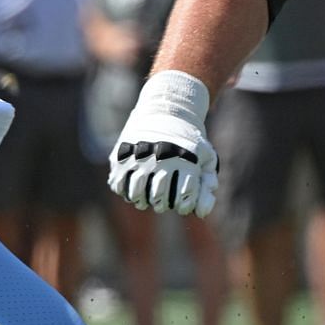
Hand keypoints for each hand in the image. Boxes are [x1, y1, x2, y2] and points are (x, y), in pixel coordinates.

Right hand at [109, 70, 216, 215]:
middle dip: (161, 205)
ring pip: (135, 192)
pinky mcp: (122, 154)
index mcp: (185, 160)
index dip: (183, 206)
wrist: (166, 110)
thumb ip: (206, 186)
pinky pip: (118, 183)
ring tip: (146, 200)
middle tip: (162, 203)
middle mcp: (161, 158)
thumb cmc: (189, 141)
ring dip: (141, 201)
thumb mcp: (205, 159)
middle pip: (157, 197)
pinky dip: (124, 191)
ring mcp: (139, 155)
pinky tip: (132, 189)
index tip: (181, 204)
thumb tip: (199, 214)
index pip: (182, 198)